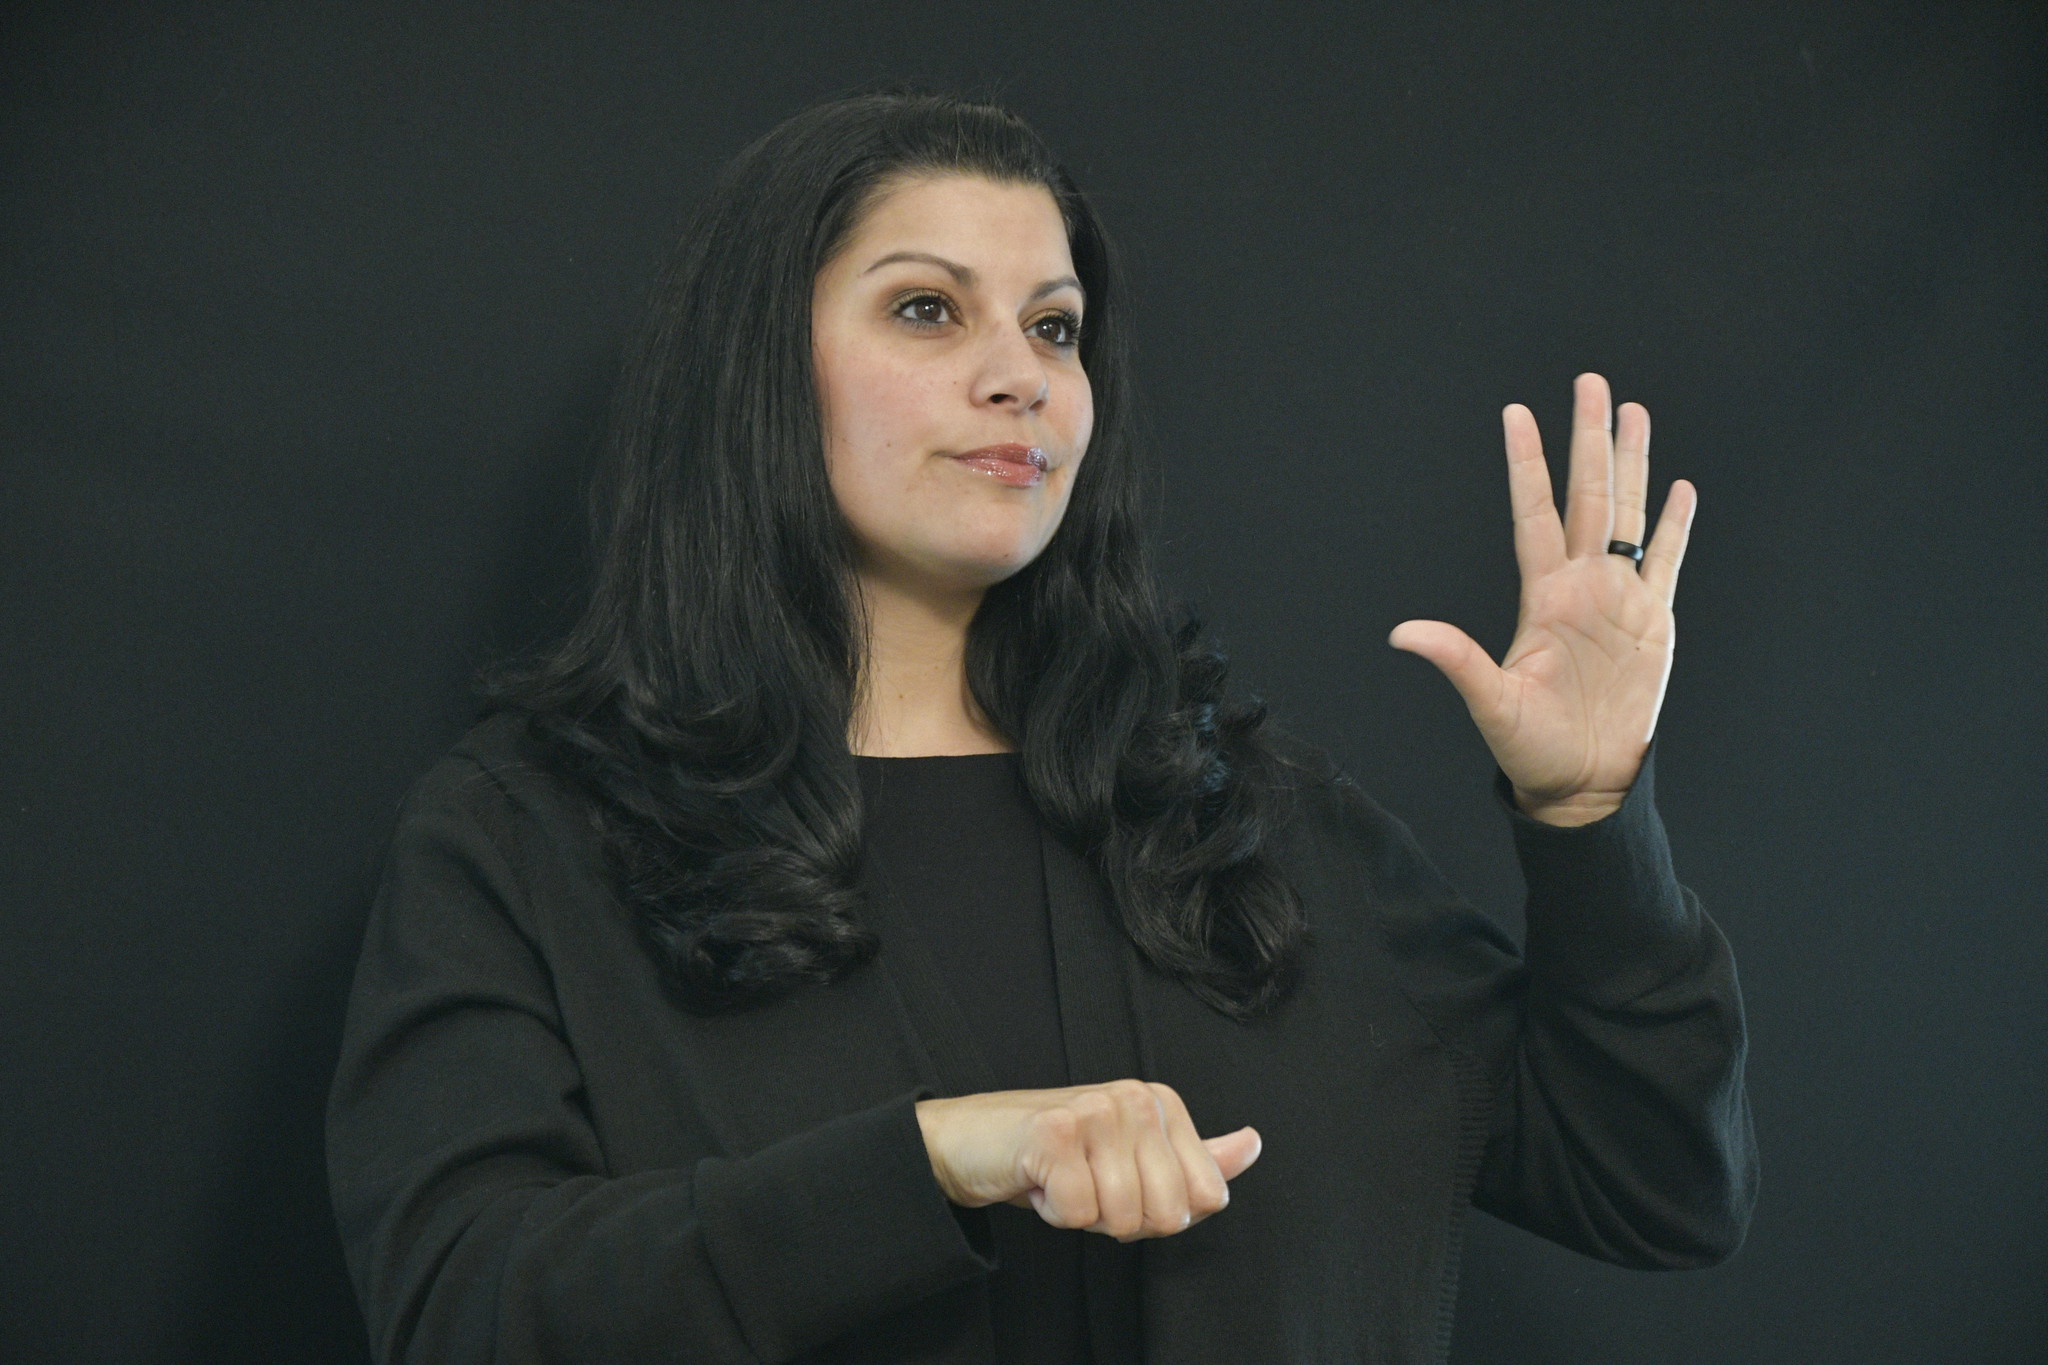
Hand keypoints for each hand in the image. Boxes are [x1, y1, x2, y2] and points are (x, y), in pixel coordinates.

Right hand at [915, 1080, 1261, 1240]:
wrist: (973, 1141)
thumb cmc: (1058, 1153)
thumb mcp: (1135, 1153)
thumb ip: (1195, 1157)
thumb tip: (1252, 1145)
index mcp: (1161, 1102)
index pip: (1204, 1198)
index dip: (1161, 1213)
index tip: (1122, 1183)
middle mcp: (1134, 1097)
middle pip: (1168, 1213)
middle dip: (1123, 1219)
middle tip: (1088, 1185)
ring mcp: (1095, 1110)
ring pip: (1124, 1216)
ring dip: (1086, 1215)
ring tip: (1063, 1181)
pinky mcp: (1054, 1133)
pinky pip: (1079, 1214)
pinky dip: (1055, 1213)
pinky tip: (1040, 1181)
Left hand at [1389, 373, 1694, 824]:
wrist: (1583, 782)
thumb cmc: (1532, 749)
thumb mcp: (1491, 705)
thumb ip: (1456, 661)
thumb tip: (1401, 634)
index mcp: (1542, 597)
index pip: (1534, 514)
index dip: (1527, 464)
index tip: (1516, 413)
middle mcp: (1580, 587)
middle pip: (1589, 496)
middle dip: (1590, 439)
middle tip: (1591, 382)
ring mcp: (1620, 601)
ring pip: (1630, 516)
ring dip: (1633, 464)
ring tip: (1635, 412)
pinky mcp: (1654, 624)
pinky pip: (1667, 564)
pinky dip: (1677, 527)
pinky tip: (1681, 489)